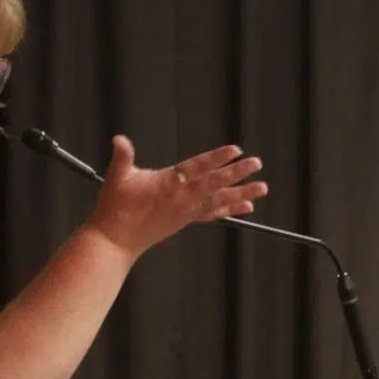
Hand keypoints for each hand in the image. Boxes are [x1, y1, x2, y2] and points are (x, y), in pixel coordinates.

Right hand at [86, 137, 265, 256]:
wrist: (116, 239)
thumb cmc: (115, 207)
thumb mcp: (116, 178)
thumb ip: (122, 157)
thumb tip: (119, 139)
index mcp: (168, 183)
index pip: (197, 167)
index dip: (216, 158)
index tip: (235, 150)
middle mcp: (182, 197)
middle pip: (215, 182)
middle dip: (237, 172)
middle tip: (256, 163)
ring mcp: (186, 210)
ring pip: (219, 200)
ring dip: (242, 193)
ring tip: (262, 187)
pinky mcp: (186, 220)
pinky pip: (213, 214)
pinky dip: (231, 210)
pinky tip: (248, 207)